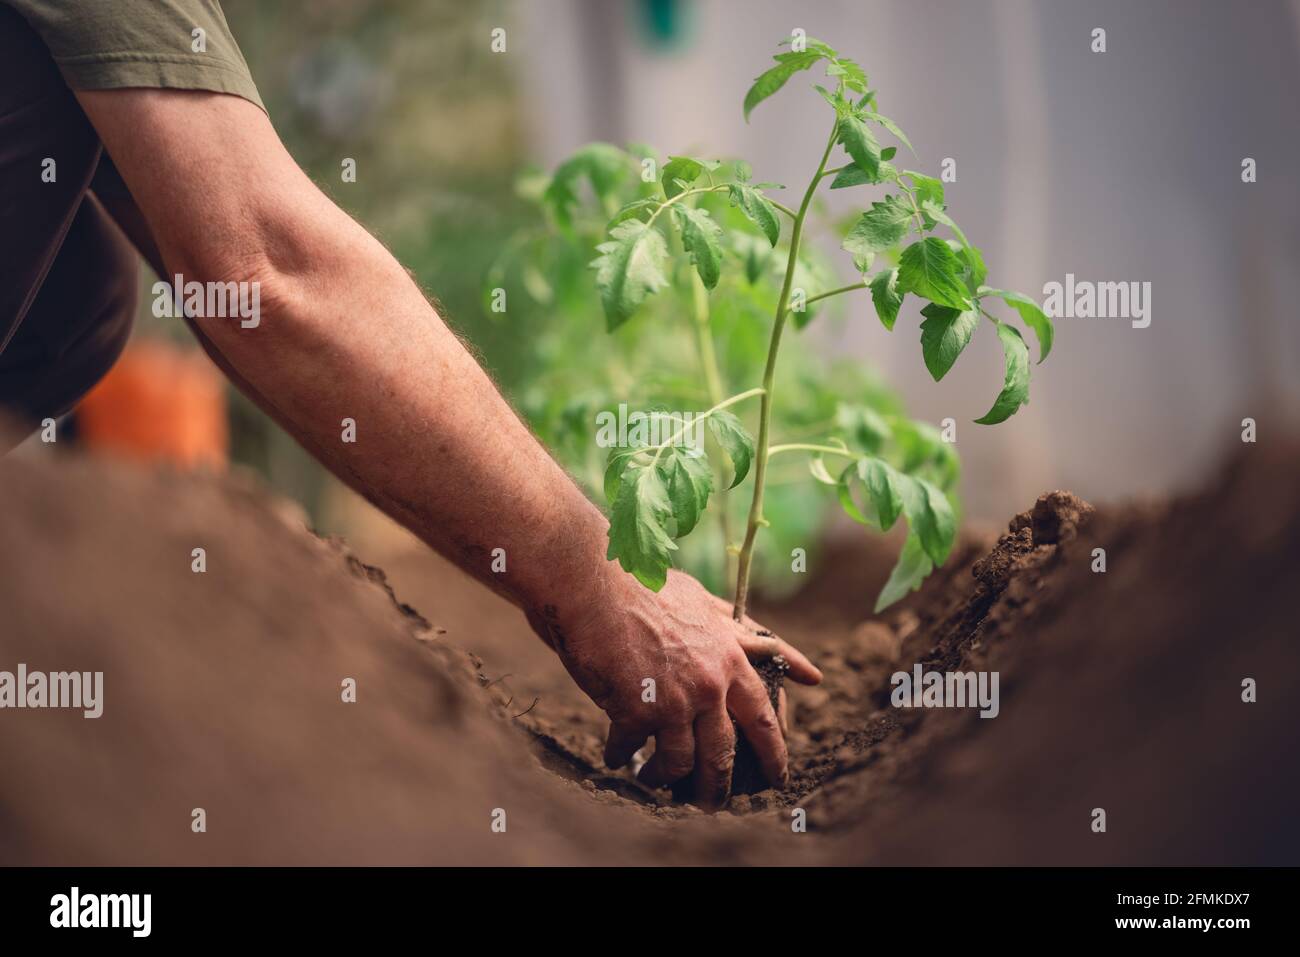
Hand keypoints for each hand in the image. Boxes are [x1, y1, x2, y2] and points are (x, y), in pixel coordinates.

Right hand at [528, 568, 821, 807]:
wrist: (593, 581)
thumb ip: (735, 628)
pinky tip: (615, 757)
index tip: (779, 773)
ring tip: (654, 783)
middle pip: (726, 752)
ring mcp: (675, 699)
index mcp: (730, 655)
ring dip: (665, 778)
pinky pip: (632, 749)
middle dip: (721, 785)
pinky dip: (622, 756)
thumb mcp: (701, 599)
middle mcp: (710, 682)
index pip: (765, 711)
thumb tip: (777, 650)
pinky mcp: (637, 711)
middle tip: (717, 805)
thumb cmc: (643, 584)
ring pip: (681, 762)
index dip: (775, 747)